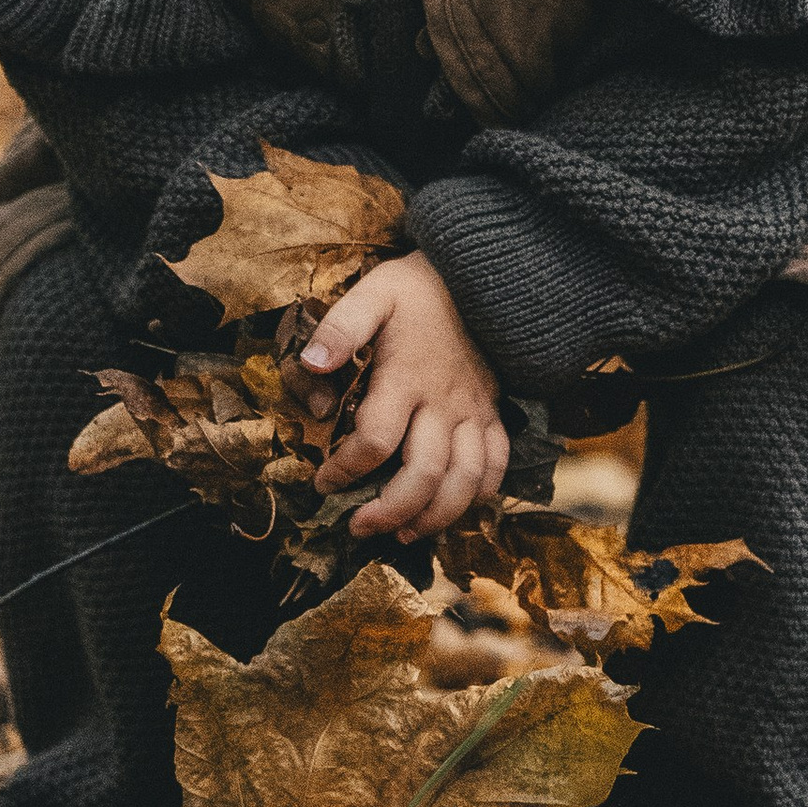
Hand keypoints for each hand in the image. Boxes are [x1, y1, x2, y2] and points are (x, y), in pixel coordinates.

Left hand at [302, 253, 508, 536]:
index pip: (375, 439)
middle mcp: (444, 401)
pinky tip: (453, 508)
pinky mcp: (493, 410)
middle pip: (425, 473)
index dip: (345, 470)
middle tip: (359, 527)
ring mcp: (474, 409)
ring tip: (404, 534)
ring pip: (466, 480)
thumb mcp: (373, 292)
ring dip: (436, 516)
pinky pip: (496, 463)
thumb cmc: (416, 288)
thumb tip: (311, 364)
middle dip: (391, 510)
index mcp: (407, 376)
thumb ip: (341, 327)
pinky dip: (480, 495)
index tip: (323, 482)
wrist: (478, 272)